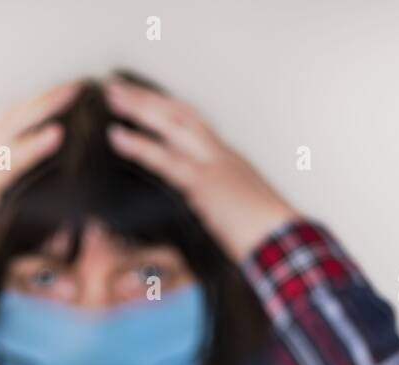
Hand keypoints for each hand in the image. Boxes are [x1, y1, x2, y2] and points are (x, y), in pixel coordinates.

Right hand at [0, 82, 77, 314]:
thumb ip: (11, 212)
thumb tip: (46, 220)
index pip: (4, 124)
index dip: (31, 107)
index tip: (61, 94)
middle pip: (10, 117)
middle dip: (43, 98)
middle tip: (76, 83)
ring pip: (9, 130)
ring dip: (42, 109)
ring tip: (72, 93)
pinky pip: (8, 164)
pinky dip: (32, 146)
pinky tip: (56, 134)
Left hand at [104, 79, 296, 261]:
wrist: (285, 243)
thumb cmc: (265, 238)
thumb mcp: (235, 217)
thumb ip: (213, 208)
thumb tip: (200, 214)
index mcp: (229, 162)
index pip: (195, 126)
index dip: (168, 112)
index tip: (144, 102)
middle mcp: (222, 155)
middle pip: (183, 114)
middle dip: (150, 99)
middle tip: (118, 88)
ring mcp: (214, 165)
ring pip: (174, 125)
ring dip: (141, 108)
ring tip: (113, 97)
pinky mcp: (205, 183)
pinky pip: (166, 159)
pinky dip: (139, 146)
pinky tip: (116, 136)